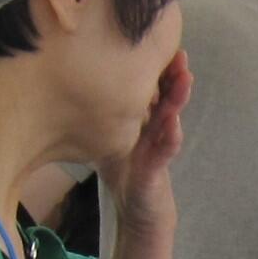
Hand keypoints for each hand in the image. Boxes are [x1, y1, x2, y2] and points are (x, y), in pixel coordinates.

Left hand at [105, 50, 192, 222]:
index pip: (151, 89)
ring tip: (185, 78)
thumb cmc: (124, 174)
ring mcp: (157, 148)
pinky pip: (166, 149)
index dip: (156, 68)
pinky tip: (173, 121)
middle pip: (165, 98)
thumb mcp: (108, 137)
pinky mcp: (157, 169)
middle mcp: (153, 130)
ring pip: (170, 118)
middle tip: (180, 55)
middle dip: (173, 76)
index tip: (157, 45)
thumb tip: (72, 84)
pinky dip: (171, 135)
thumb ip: (100, 115)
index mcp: (141, 120)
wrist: (137, 212)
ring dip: (178, 98)